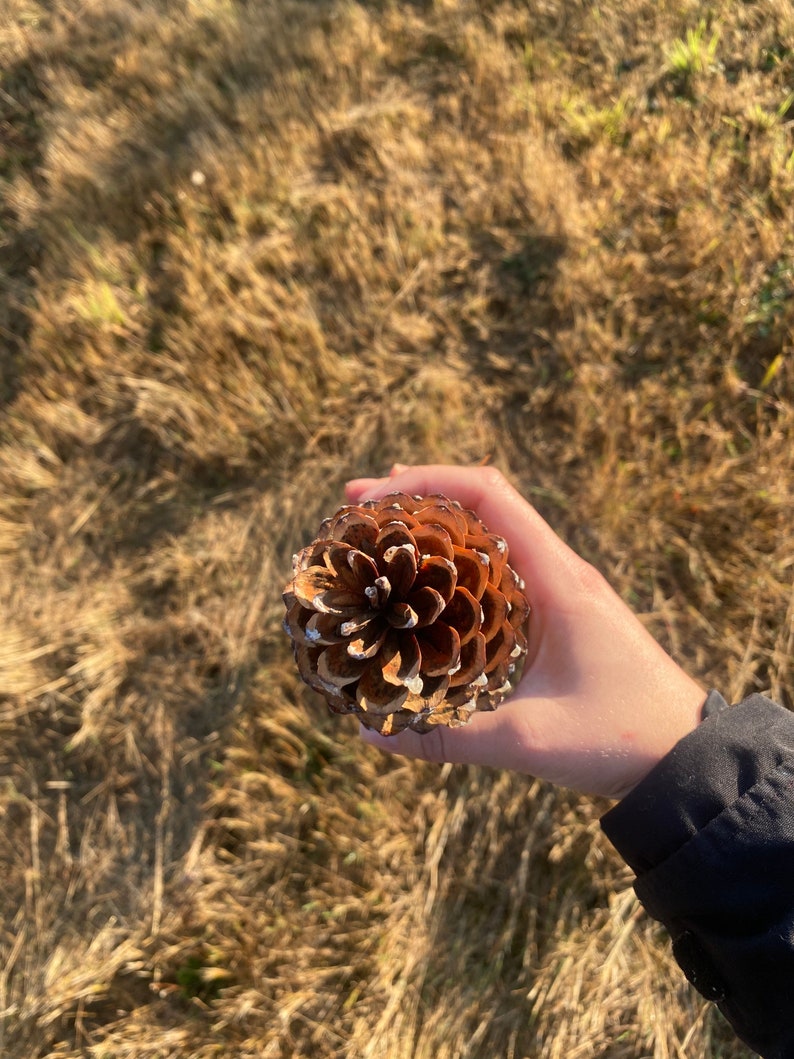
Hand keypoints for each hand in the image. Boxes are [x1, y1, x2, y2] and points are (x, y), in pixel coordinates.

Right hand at [344, 465, 705, 799]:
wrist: (686, 757)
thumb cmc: (622, 737)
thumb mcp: (530, 740)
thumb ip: (449, 737)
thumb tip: (368, 731)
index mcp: (557, 578)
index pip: (488, 494)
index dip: (427, 481)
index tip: (371, 496)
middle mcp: (558, 571)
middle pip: (481, 504)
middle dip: (417, 500)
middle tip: (357, 513)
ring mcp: (560, 591)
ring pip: (489, 536)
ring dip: (435, 531)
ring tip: (378, 544)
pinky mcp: (559, 617)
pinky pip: (498, 573)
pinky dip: (455, 567)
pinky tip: (424, 595)